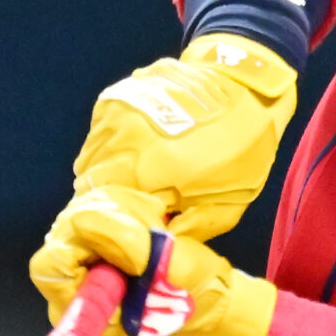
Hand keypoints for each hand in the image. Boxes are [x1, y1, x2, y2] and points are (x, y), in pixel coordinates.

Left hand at [30, 191, 277, 335]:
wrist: (216, 305)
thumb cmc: (197, 300)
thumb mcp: (169, 270)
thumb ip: (127, 245)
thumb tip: (82, 218)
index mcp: (84, 315)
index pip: (51, 264)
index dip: (82, 239)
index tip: (124, 233)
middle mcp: (74, 297)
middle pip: (60, 238)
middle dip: (103, 221)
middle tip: (146, 225)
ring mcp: (83, 276)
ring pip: (76, 223)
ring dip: (116, 214)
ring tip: (152, 226)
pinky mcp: (96, 257)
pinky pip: (91, 220)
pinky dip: (120, 213)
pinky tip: (147, 223)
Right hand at [32, 33, 295, 315]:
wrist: (245, 77)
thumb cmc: (243, 144)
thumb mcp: (223, 206)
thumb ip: (179, 234)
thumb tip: (148, 258)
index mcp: (147, 165)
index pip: (99, 215)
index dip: (107, 237)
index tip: (121, 251)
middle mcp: (120, 136)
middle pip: (90, 192)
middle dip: (107, 214)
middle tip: (131, 226)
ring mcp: (112, 113)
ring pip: (92, 166)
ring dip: (111, 185)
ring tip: (142, 190)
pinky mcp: (112, 100)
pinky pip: (102, 143)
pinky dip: (116, 158)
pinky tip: (144, 159)